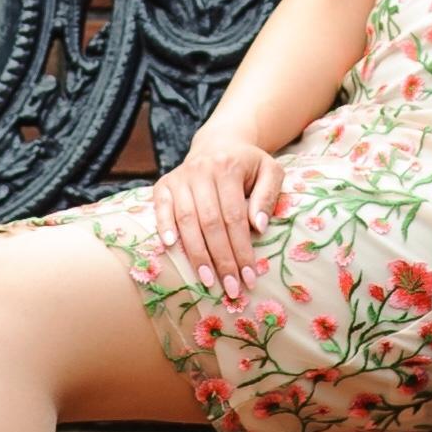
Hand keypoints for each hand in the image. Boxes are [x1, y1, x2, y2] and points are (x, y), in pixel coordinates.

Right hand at [151, 134, 281, 294]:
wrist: (218, 143)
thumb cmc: (248, 164)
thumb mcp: (270, 171)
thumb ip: (268, 195)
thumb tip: (259, 227)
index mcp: (228, 167)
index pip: (235, 217)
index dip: (242, 249)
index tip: (250, 277)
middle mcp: (201, 171)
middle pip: (211, 223)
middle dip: (222, 260)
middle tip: (231, 288)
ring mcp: (180, 177)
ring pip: (187, 220)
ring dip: (197, 254)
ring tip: (208, 281)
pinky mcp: (164, 184)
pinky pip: (161, 208)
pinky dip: (164, 227)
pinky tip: (172, 248)